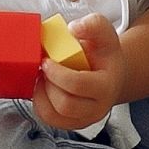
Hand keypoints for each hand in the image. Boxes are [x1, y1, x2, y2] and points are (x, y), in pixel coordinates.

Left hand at [31, 13, 124, 131]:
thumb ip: (93, 25)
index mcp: (106, 86)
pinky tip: (42, 87)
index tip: (46, 60)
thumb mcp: (104, 33)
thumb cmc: (104, 53)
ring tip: (42, 77)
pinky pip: (48, 119)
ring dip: (41, 95)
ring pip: (53, 116)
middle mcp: (98, 108)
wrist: (109, 73)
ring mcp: (84, 119)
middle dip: (48, 84)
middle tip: (43, 68)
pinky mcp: (71, 123)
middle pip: (65, 105)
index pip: (78, 85)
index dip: (57, 73)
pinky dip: (39, 103)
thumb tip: (74, 29)